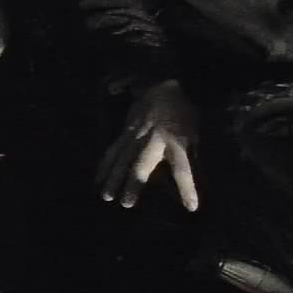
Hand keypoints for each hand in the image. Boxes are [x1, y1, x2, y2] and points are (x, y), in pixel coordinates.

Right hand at [97, 79, 200, 210]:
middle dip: (134, 184)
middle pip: (142, 165)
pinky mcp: (125, 132)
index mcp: (177, 142)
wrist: (163, 84)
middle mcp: (154, 140)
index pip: (183, 168)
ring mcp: (136, 135)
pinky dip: (105, 165)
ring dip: (114, 178)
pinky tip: (98, 178)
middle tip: (125, 203)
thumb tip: (192, 176)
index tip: (191, 207)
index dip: (188, 188)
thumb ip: (190, 157)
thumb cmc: (182, 113)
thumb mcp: (194, 133)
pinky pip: (114, 150)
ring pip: (123, 159)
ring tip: (106, 196)